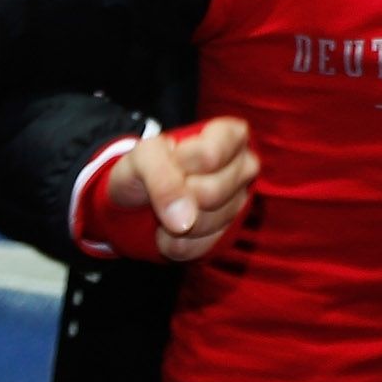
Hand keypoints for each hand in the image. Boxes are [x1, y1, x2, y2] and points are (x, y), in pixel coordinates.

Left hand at [108, 118, 259, 262]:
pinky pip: (203, 246)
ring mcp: (241, 200)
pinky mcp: (230, 232)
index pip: (210, 154)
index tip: (167, 161)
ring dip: (175, 223)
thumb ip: (161, 178)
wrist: (137, 201)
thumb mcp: (143, 157)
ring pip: (209, 222)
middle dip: (178, 197)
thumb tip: (184, 220)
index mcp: (230, 135)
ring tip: (168, 209)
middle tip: (166, 189)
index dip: (179, 165)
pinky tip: (172, 229)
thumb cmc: (146, 169)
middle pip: (213, 192)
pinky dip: (177, 242)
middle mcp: (245, 166)